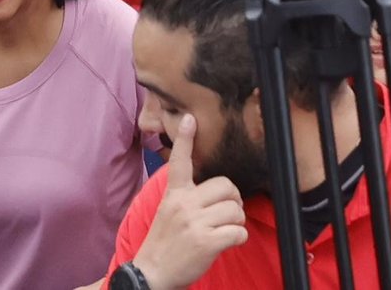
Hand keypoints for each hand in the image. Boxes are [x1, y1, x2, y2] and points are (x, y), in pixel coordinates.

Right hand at [129, 113, 249, 289]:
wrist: (153, 272)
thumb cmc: (164, 243)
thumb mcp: (167, 211)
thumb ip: (186, 198)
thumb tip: (216, 192)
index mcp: (174, 194)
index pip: (180, 162)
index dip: (186, 139)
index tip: (190, 118)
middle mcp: (184, 204)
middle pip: (225, 186)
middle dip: (234, 199)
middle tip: (229, 212)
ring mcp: (195, 222)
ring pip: (235, 210)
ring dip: (237, 221)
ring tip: (226, 230)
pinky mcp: (206, 242)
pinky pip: (238, 232)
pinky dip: (238, 238)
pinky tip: (228, 242)